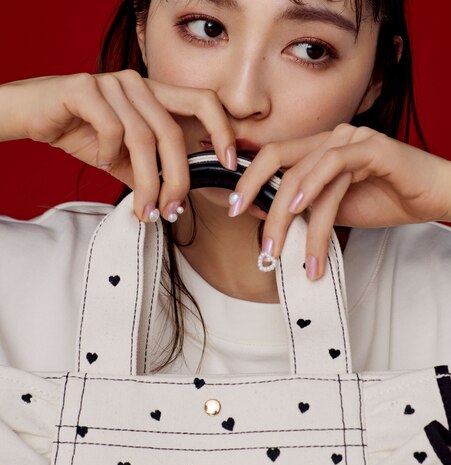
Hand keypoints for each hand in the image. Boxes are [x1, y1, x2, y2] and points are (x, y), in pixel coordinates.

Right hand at [0, 72, 235, 219]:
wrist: (37, 116)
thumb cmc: (85, 133)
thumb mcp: (126, 159)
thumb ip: (151, 172)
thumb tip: (176, 202)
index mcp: (156, 96)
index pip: (203, 102)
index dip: (222, 130)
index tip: (229, 162)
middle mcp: (139, 85)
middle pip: (172, 133)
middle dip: (177, 179)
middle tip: (170, 211)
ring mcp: (112, 83)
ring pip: (141, 138)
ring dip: (145, 181)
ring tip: (142, 208)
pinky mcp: (84, 88)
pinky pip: (109, 127)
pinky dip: (108, 152)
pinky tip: (101, 159)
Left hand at [232, 123, 450, 278]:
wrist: (432, 197)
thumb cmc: (384, 200)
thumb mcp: (331, 210)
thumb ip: (303, 209)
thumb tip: (263, 216)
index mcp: (317, 149)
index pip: (272, 158)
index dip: (247, 180)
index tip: (232, 208)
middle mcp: (329, 138)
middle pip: (278, 163)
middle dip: (257, 200)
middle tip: (256, 239)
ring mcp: (350, 138)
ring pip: (303, 174)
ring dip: (289, 218)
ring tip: (284, 252)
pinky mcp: (372, 147)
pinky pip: (334, 163)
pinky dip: (314, 188)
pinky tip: (302, 211)